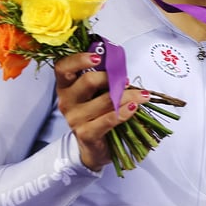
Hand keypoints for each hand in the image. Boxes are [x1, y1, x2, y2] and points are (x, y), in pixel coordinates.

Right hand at [53, 52, 148, 171]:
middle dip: (112, 77)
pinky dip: (124, 112)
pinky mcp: (86, 134)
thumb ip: (100, 78)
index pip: (62, 68)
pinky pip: (108, 119)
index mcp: (65, 87)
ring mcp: (74, 119)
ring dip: (127, 95)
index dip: (78, 60)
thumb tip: (119, 64)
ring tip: (142, 94)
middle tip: (127, 79)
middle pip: (87, 81)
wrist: (92, 147)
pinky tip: (134, 107)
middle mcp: (66, 101)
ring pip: (104, 100)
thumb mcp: (93, 94)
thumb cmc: (95, 114)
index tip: (97, 57)